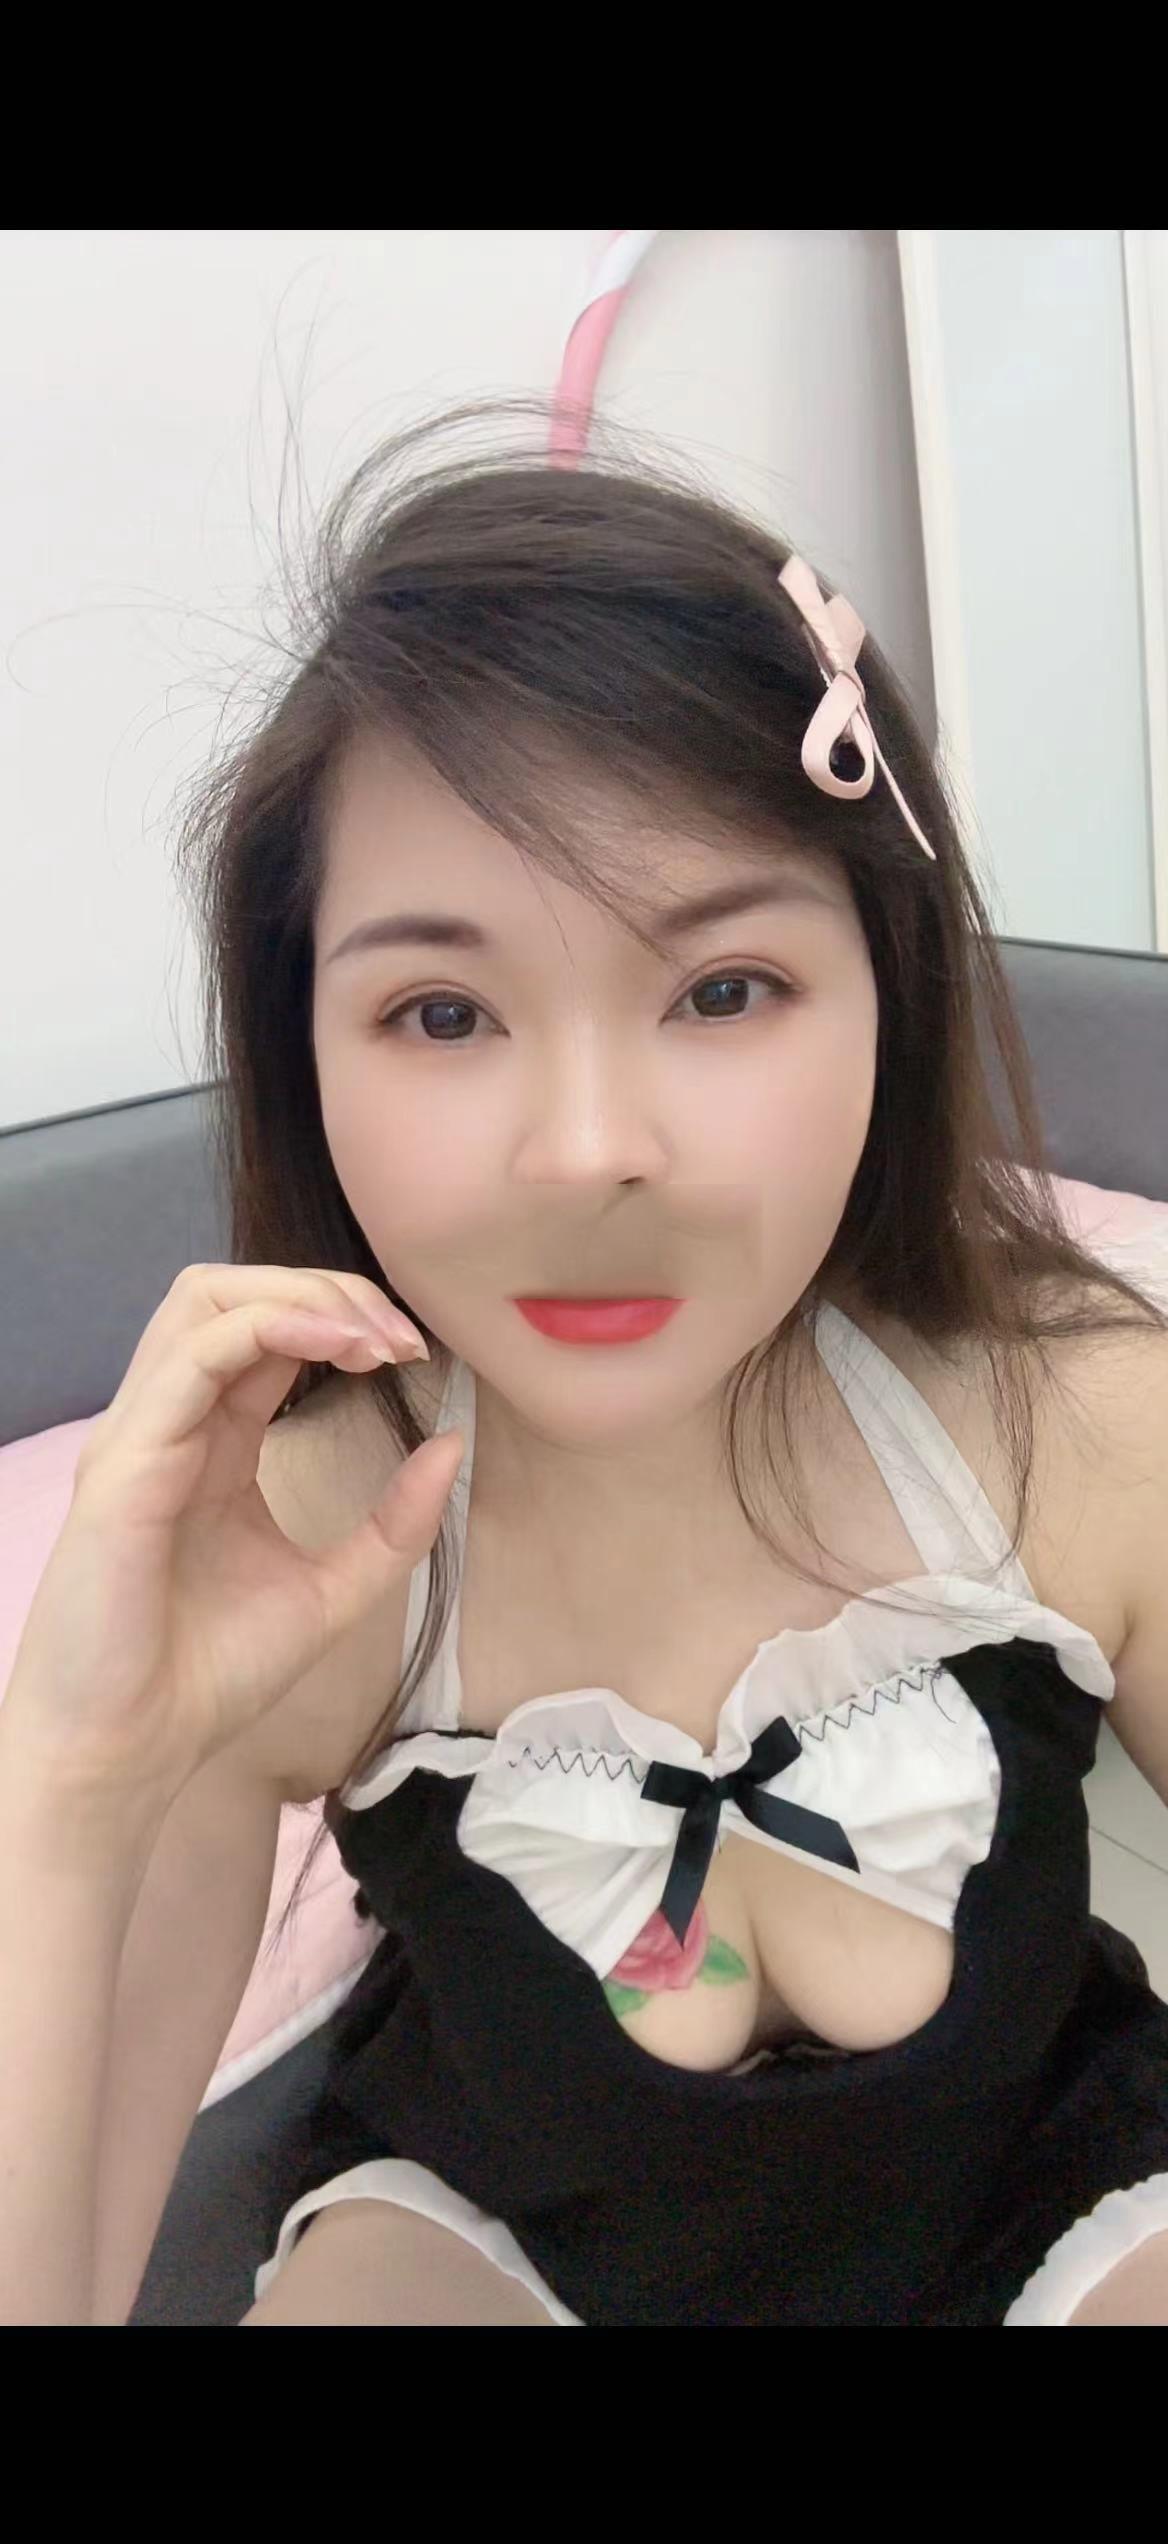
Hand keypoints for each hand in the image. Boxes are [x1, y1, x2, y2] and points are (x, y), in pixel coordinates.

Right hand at [1, 1264, 463, 1802]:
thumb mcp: (331, 1592)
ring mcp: (142, 1435)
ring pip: (204, 1301)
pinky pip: (191, 1359)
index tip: (415, 1356)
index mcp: (211, 1443)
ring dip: (300, 1296)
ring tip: (370, 1337)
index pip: (267, 1332)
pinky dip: (266, 1330)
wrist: (130, 1749)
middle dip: (325, 1289)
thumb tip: (453, 1445)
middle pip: (232, 1293)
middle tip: (398, 1339)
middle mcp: (170, 1424)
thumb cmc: (207, 1675)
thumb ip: (394, 1525)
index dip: (346, 1319)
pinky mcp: (126, 1464)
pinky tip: (333, 1348)